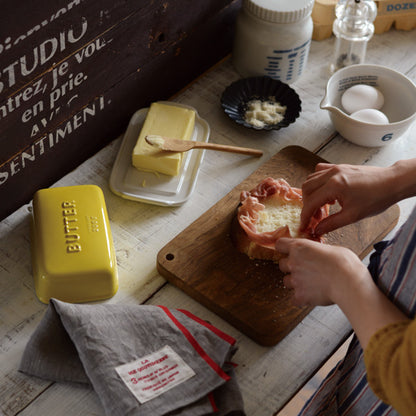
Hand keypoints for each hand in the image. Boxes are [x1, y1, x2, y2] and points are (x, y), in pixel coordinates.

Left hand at [277, 237, 408, 348]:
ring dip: (295, 282)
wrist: (348, 282)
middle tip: (304, 269)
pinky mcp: (300, 295)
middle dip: (291, 267)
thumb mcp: (331, 248)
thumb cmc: (344, 263)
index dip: (283, 248)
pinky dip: (300, 298)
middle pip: (282, 264)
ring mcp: (295, 280)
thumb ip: (317, 251)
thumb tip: (318, 254)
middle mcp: (293, 262)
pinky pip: (293, 299)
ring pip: (286, 281)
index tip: (288, 251)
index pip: (280, 244)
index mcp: (299, 247)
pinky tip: (311, 296)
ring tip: (309, 283)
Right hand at [300, 163, 397, 234]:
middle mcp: (332, 174)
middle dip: (307, 205)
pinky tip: (326, 193)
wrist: (392, 183)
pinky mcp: (339, 167)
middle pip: (307, 189)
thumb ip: (332, 223)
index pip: (311, 202)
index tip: (304, 225)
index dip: (305, 216)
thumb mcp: (353, 216)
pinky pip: (319, 172)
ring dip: (311, 194)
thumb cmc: (377, 197)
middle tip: (315, 218)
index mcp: (334, 185)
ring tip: (321, 207)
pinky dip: (317, 183)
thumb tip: (318, 230)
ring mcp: (335, 168)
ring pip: (311, 179)